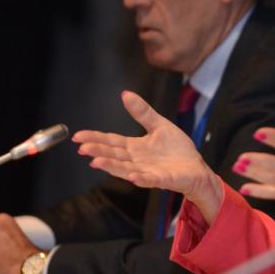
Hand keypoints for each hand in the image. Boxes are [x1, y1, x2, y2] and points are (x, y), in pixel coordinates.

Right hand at [73, 90, 224, 220]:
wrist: (196, 167)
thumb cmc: (177, 150)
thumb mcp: (159, 125)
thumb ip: (142, 112)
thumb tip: (125, 94)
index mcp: (135, 147)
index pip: (111, 141)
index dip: (95, 138)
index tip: (78, 136)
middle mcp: (138, 160)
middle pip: (114, 155)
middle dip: (98, 152)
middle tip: (82, 148)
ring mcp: (149, 171)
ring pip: (126, 169)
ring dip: (112, 166)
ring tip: (97, 162)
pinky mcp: (163, 179)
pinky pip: (150, 180)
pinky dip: (141, 178)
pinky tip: (132, 176)